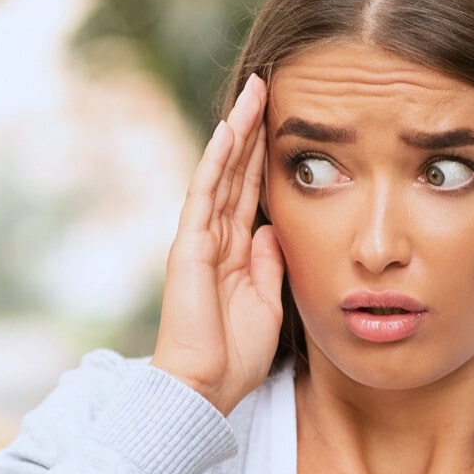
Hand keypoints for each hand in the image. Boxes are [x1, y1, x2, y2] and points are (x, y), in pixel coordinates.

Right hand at [152, 73, 285, 415]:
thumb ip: (271, 264)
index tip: (285, 120)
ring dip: (237, 131)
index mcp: (235, 252)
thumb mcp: (269, 303)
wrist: (203, 388)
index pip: (251, 191)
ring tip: (254, 91)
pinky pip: (204, 194)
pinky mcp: (189, 247)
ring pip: (220, 172)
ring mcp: (199, 240)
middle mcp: (214, 239)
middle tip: (269, 85)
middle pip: (235, 172)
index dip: (265, 155)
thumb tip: (276, 228)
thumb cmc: (233, 357)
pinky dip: (217, 161)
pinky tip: (230, 130)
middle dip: (251, 129)